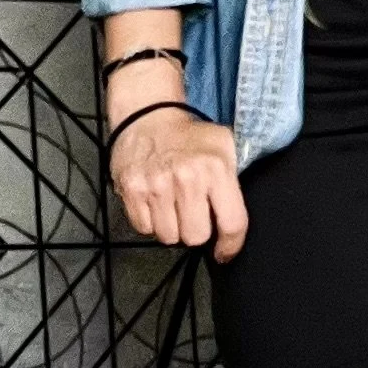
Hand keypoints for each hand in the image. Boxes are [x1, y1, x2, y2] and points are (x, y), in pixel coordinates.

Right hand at [110, 103, 249, 260]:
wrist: (147, 115)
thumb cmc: (189, 136)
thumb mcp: (224, 146)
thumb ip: (235, 181)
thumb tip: (235, 221)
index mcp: (216, 168)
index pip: (232, 223)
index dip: (230, 245)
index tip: (225, 251)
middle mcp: (186, 178)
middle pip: (196, 237)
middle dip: (197, 230)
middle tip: (193, 214)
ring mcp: (156, 185)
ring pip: (169, 237)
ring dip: (172, 228)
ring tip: (172, 207)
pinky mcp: (132, 190)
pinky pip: (144, 228)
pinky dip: (151, 222)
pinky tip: (155, 203)